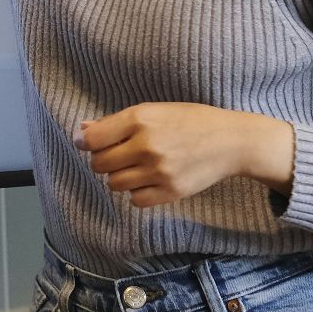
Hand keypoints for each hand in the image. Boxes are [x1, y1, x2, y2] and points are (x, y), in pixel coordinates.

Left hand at [74, 103, 293, 207]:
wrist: (231, 141)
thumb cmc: (189, 121)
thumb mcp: (153, 111)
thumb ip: (116, 123)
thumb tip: (82, 131)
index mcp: (139, 119)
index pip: (93, 139)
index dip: (85, 142)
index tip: (87, 143)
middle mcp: (146, 145)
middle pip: (100, 164)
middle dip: (103, 160)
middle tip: (118, 155)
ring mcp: (159, 171)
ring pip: (115, 184)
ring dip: (119, 177)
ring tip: (135, 167)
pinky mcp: (171, 191)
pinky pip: (135, 200)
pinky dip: (137, 192)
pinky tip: (148, 180)